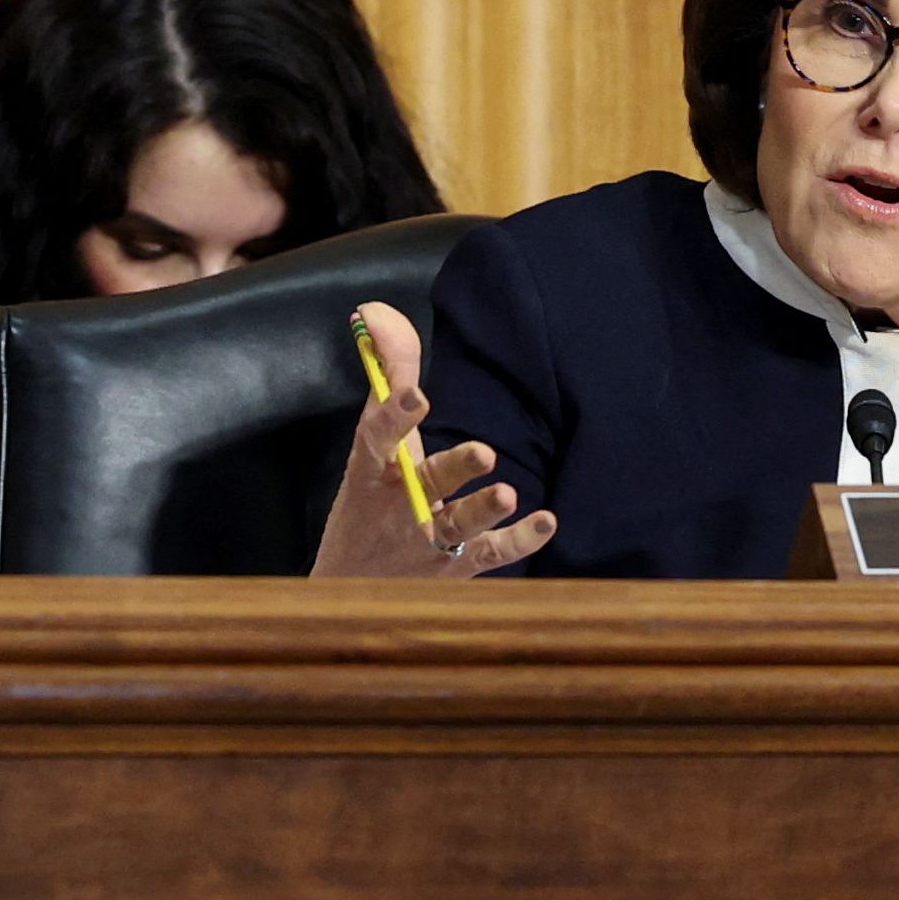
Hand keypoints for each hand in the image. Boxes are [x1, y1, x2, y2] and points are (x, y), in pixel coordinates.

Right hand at [309, 302, 556, 578]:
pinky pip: (490, 554)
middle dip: (452, 467)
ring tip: (507, 493)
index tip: (414, 394)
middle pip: (427, 483)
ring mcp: (428, 539)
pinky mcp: (457, 567)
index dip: (394, 414)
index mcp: (375, 467)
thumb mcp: (373, 439)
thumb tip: (375, 309)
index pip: (378, 436)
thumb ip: (389, 370)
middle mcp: (401, 503)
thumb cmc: (372, 499)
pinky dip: (518, 540)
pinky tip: (545, 520)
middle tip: (482, 452)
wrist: (353, 590)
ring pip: (457, 525)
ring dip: (482, 509)